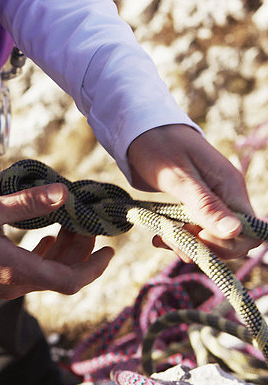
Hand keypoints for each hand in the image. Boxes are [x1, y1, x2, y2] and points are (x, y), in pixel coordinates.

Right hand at [0, 183, 113, 298]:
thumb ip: (27, 203)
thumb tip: (64, 193)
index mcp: (15, 271)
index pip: (70, 280)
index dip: (95, 267)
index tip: (110, 248)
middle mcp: (12, 285)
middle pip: (61, 276)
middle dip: (81, 251)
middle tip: (88, 222)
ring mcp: (1, 286)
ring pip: (45, 274)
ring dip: (63, 253)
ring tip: (69, 224)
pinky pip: (28, 272)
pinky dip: (43, 255)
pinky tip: (44, 236)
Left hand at [127, 124, 259, 259]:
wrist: (140, 130)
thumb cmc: (159, 146)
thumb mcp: (178, 177)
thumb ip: (205, 204)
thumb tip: (235, 231)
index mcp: (229, 187)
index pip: (250, 232)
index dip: (225, 244)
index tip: (195, 236)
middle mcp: (225, 196)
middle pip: (232, 240)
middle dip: (204, 248)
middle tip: (172, 238)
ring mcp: (210, 201)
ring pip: (210, 239)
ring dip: (187, 245)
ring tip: (160, 237)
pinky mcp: (193, 205)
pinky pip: (194, 230)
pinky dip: (178, 237)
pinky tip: (158, 235)